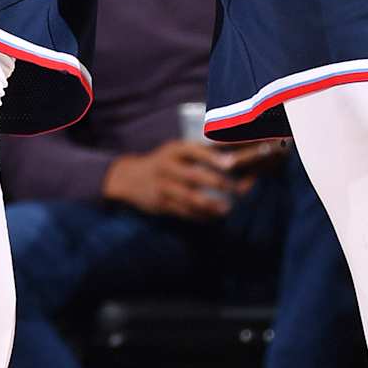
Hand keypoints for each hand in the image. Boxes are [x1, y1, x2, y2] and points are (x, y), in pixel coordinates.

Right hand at [103, 138, 236, 219]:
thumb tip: (234, 152)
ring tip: (227, 209)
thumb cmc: (165, 161)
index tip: (232, 163)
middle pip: (194, 176)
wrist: (130, 178)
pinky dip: (200, 216)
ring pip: (189, 198)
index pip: (195, 150)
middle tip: (237, 189)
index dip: (214, 157)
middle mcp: (167, 166)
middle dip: (217, 183)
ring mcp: (163, 186)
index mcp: (174, 150)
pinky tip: (213, 217)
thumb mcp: (177, 150)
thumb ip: (202, 151)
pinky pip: (183, 212)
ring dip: (210, 205)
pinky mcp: (161, 204)